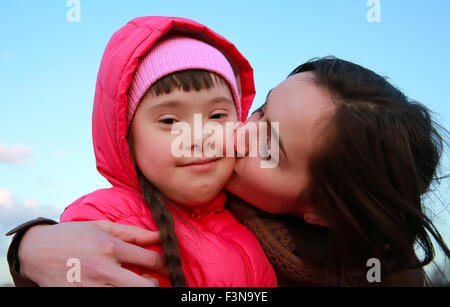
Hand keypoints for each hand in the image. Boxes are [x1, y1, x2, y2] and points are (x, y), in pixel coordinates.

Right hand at [18, 220, 167, 286]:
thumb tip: (160, 235)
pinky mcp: (82, 297)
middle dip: (155, 284)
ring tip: (135, 282)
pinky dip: (119, 293)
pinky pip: (110, 299)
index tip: (164, 265)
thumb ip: (134, 233)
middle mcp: (103, 269)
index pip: (151, 260)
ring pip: (130, 295)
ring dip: (137, 290)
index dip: (164, 264)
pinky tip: (118, 286)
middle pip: (146, 287)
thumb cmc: (74, 235)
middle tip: (154, 279)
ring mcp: (92, 288)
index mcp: (110, 247)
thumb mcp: (103, 227)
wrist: (36, 252)